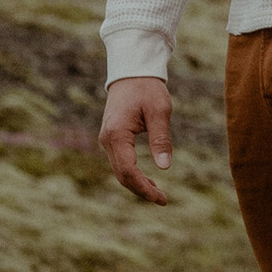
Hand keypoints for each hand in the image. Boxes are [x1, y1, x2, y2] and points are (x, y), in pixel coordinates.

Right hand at [99, 72, 173, 202]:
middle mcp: (107, 140)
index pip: (128, 171)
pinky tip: (148, 180)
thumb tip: (164, 167)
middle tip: (163, 200)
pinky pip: (120, 162)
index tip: (162, 199)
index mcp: (117, 135)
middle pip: (122, 175)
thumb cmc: (147, 89)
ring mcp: (107, 139)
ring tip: (158, 193)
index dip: (144, 188)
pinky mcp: (112, 138)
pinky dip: (133, 174)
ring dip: (137, 184)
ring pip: (120, 170)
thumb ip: (161, 139)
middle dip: (141, 190)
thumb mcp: (159, 111)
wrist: (132, 72)